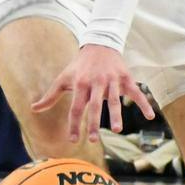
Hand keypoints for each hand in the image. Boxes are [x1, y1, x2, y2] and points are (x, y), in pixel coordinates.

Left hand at [38, 45, 155, 141]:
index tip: (73, 140)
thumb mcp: (63, 79)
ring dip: (116, 115)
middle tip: (94, 140)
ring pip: (115, 100)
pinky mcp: (126, 77)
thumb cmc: (78, 66)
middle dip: (94, 123)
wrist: (99, 44)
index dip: (74, 124)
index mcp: (80, 84)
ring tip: (118, 130)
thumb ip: (50, 96)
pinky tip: (150, 116)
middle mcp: (96, 83)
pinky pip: (136, 92)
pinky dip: (143, 103)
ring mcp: (112, 80)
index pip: (76, 108)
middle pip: (94, 106)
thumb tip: (33, 109)